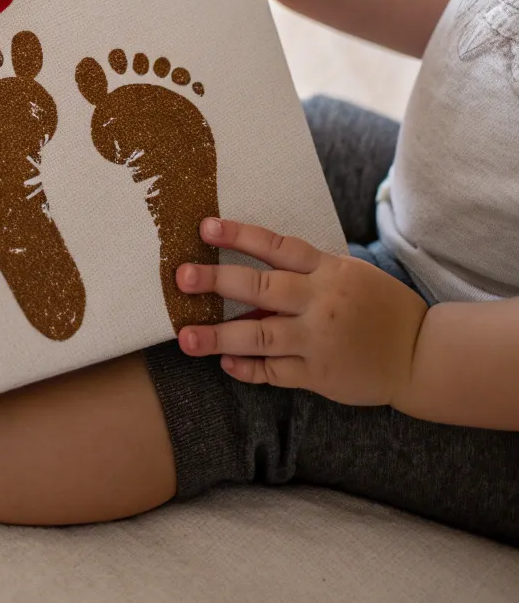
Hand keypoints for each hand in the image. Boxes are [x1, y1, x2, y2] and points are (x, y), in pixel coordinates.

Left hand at [175, 218, 427, 408]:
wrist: (421, 354)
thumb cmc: (380, 306)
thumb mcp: (350, 274)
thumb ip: (306, 273)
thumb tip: (252, 274)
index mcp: (328, 271)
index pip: (277, 247)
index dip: (239, 235)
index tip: (205, 227)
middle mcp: (320, 303)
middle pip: (259, 289)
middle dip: (216, 282)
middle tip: (181, 277)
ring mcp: (318, 341)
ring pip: (259, 336)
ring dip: (218, 337)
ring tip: (186, 337)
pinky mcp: (320, 375)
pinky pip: (275, 372)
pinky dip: (248, 368)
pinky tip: (226, 363)